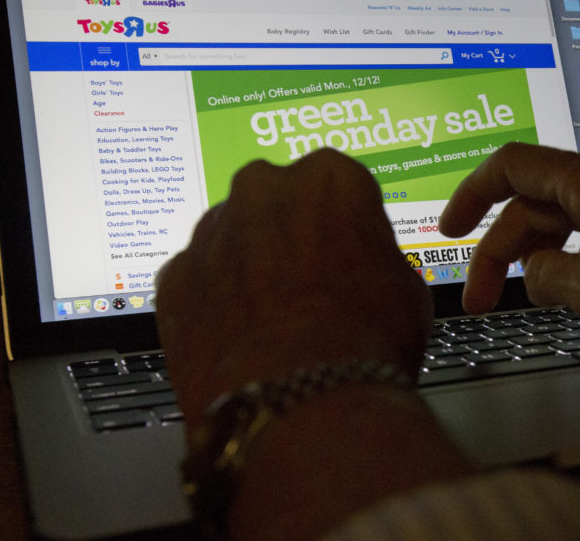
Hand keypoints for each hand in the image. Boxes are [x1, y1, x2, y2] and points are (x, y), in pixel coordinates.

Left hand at [156, 148, 432, 426]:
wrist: (300, 402)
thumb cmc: (363, 342)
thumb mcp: (406, 289)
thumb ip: (377, 259)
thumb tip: (370, 274)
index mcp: (329, 177)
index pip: (340, 186)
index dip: (349, 227)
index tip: (353, 254)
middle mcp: (262, 189)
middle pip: (278, 203)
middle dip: (291, 235)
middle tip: (313, 284)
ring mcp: (211, 232)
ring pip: (232, 239)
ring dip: (250, 267)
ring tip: (276, 320)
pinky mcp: (173, 278)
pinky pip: (198, 282)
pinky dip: (213, 303)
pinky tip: (242, 338)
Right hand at [439, 143, 579, 376]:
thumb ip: (549, 274)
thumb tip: (530, 272)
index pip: (513, 167)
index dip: (470, 194)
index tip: (449, 226)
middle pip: (535, 202)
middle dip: (498, 247)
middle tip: (477, 297)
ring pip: (566, 221)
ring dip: (534, 257)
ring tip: (516, 298)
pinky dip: (569, 260)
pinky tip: (565, 292)